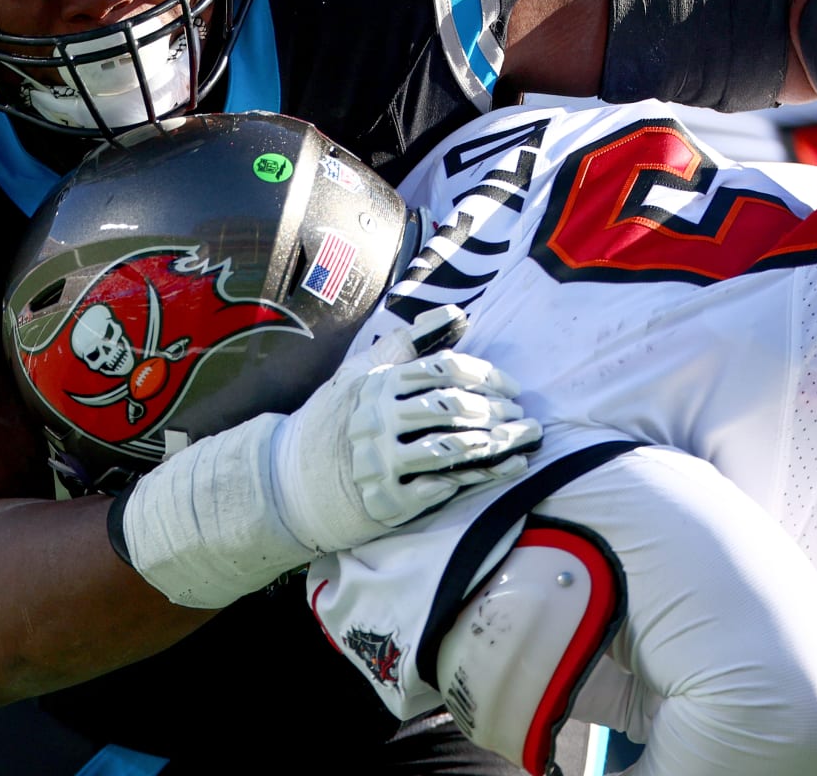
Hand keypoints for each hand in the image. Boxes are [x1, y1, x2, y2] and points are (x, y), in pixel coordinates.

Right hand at [115, 306, 540, 607]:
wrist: (288, 483)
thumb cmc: (333, 422)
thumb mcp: (361, 376)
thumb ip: (408, 345)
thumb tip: (456, 315)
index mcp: (376, 383)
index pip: (443, 370)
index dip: (486, 376)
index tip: (511, 387)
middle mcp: (377, 419)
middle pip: (454, 407)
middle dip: (499, 411)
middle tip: (527, 416)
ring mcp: (381, 461)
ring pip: (454, 447)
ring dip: (498, 444)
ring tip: (525, 441)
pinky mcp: (388, 500)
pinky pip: (444, 486)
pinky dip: (481, 477)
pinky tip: (507, 470)